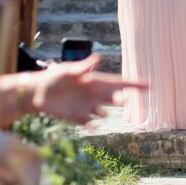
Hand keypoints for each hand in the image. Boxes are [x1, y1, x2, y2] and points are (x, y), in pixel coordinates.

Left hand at [29, 55, 146, 123]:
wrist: (36, 93)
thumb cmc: (52, 78)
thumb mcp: (67, 71)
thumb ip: (82, 67)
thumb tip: (97, 58)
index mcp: (95, 81)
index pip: (119, 83)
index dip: (134, 84)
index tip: (149, 86)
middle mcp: (95, 95)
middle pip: (115, 98)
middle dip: (120, 99)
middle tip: (121, 99)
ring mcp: (88, 107)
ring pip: (105, 112)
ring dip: (105, 113)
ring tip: (100, 111)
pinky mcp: (79, 118)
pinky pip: (91, 124)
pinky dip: (93, 126)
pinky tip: (91, 126)